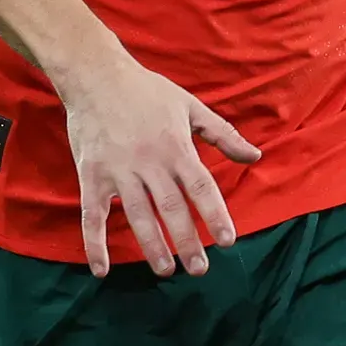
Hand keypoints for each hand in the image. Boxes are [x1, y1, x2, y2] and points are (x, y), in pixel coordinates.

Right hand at [54, 50, 262, 276]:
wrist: (95, 74)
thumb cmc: (146, 90)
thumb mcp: (190, 106)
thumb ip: (223, 134)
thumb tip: (255, 155)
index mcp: (176, 147)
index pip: (201, 187)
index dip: (215, 214)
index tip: (227, 241)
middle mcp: (149, 162)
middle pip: (171, 208)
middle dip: (186, 241)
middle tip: (199, 268)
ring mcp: (118, 171)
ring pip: (137, 215)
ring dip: (152, 246)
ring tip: (166, 270)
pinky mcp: (90, 176)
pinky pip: (92, 216)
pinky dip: (95, 244)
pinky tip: (102, 269)